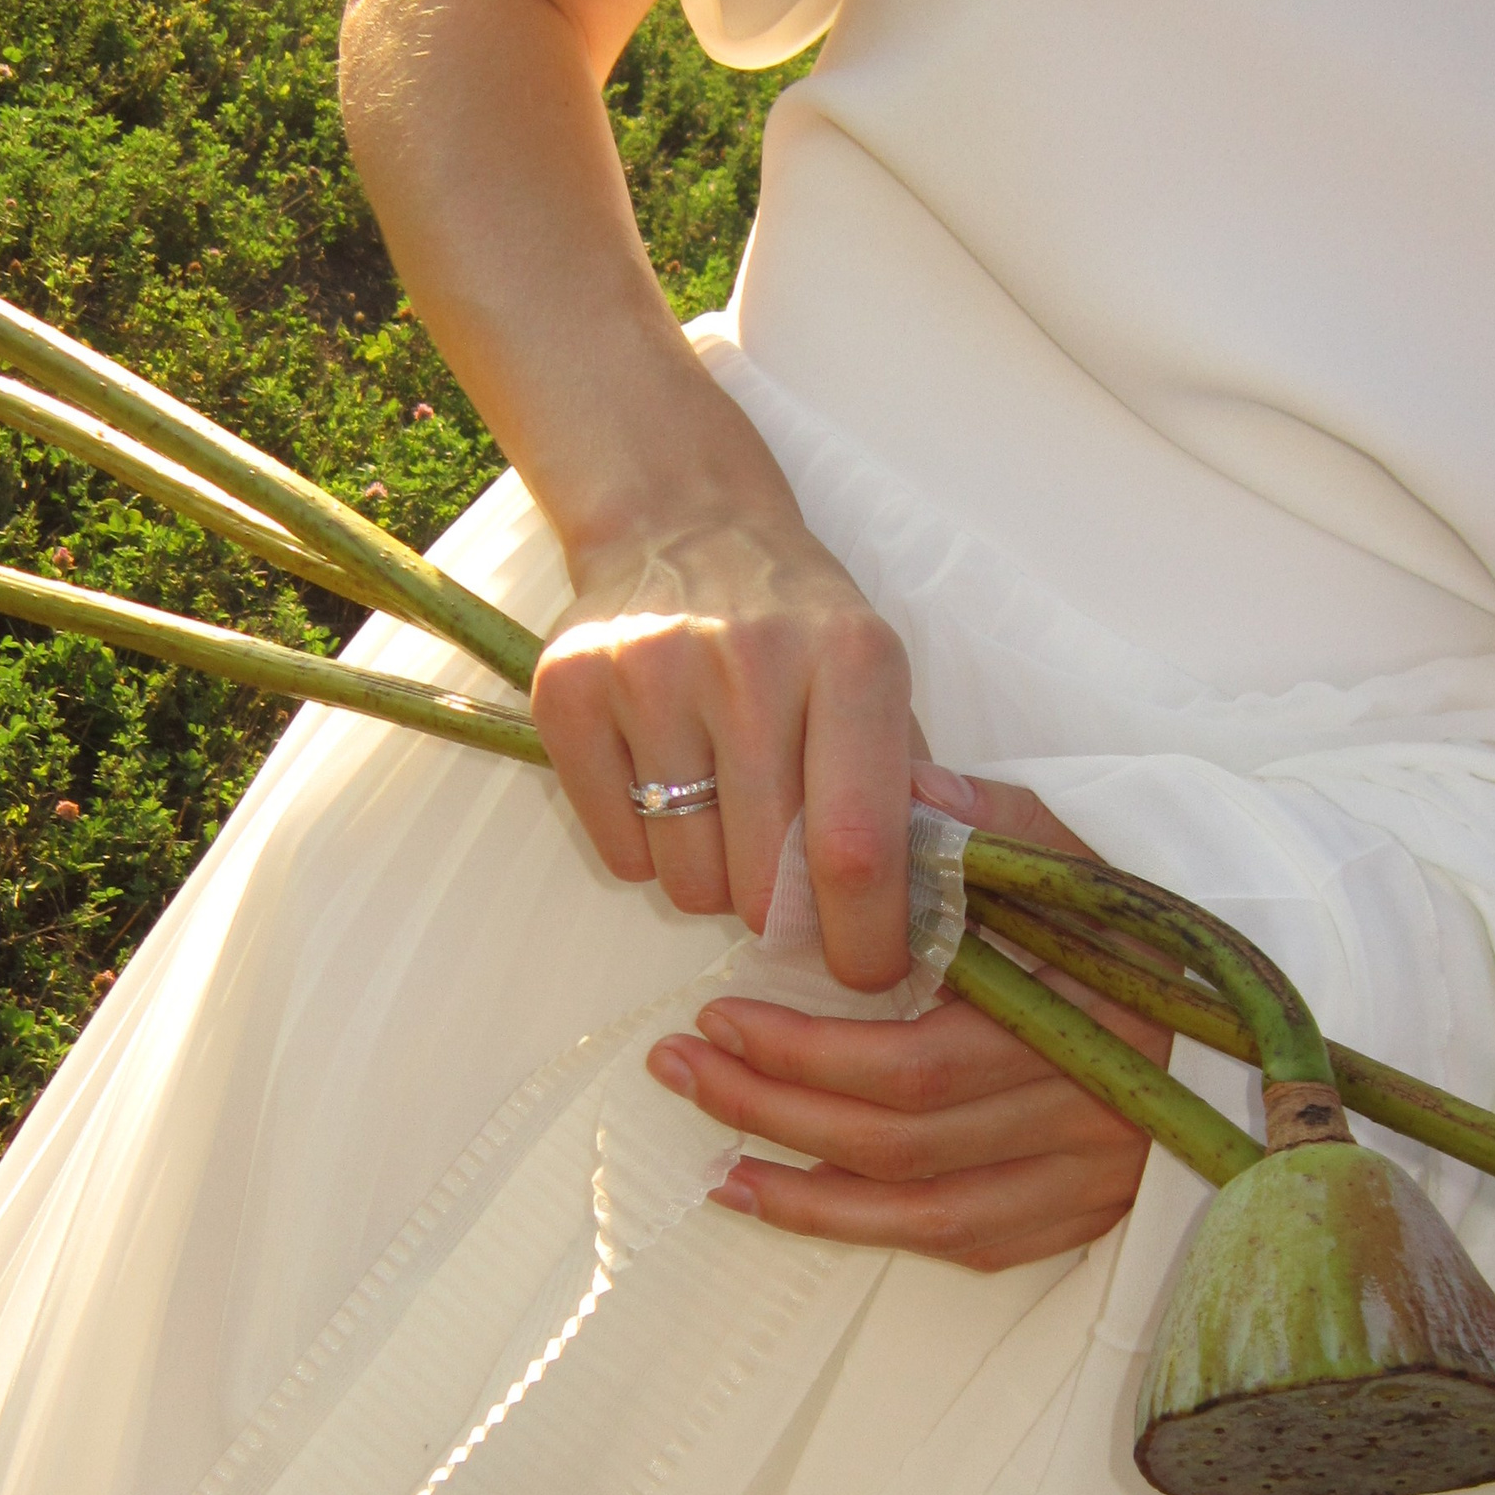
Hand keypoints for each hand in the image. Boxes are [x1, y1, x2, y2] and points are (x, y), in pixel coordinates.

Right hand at [535, 510, 916, 989]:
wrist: (681, 521)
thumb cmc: (798, 622)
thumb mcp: (876, 677)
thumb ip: (906, 789)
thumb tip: (926, 917)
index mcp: (852, 657)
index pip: (857, 845)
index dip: (867, 936)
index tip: (869, 972)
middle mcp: (750, 658)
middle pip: (764, 879)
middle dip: (784, 914)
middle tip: (784, 878)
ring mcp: (649, 670)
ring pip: (687, 880)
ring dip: (712, 881)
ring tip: (721, 812)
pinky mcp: (568, 689)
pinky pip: (619, 852)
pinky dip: (647, 854)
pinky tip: (663, 786)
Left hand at [645, 772, 1176, 1272]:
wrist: (1248, 1021)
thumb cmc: (1145, 927)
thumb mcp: (1084, 853)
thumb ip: (995, 824)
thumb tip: (903, 791)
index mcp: (1088, 1018)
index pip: (923, 1058)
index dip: (812, 1050)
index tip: (722, 1012)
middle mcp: (1094, 1115)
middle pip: (904, 1137)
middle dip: (775, 1103)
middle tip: (681, 1064)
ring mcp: (1092, 1180)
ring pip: (919, 1208)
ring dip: (796, 1181)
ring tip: (706, 1142)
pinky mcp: (1081, 1219)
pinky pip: (955, 1242)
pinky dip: (854, 1228)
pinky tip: (773, 1196)